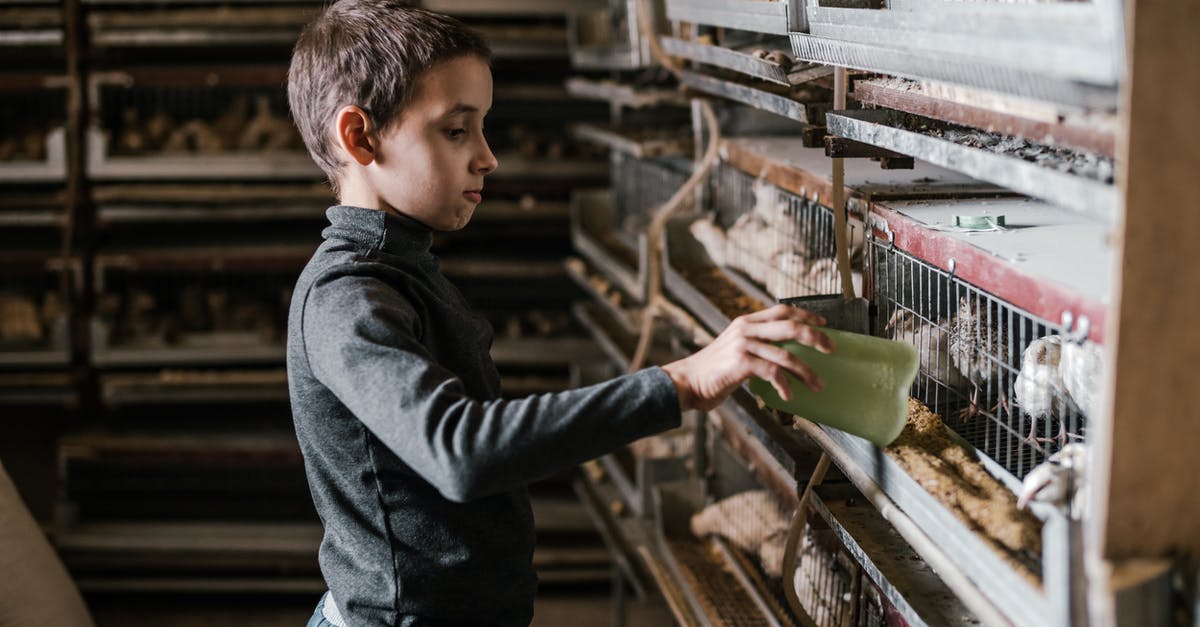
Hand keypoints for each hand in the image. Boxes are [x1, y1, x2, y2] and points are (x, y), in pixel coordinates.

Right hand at [661, 304, 834, 410]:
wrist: (687, 382)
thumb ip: (756, 344)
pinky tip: (789, 396)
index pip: (783, 310)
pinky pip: (772, 373)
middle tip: (831, 350)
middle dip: (816, 338)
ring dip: (807, 372)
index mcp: (746, 322)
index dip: (806, 315)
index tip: (824, 324)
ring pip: (786, 355)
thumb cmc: (714, 371)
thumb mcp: (735, 348)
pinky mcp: (740, 363)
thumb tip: (786, 353)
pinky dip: (785, 385)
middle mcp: (746, 329)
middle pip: (790, 327)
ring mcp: (743, 345)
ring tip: (818, 385)